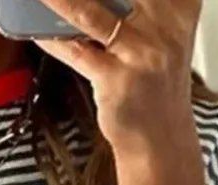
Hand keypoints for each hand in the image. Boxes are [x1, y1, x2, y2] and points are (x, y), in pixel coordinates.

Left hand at [31, 0, 201, 157]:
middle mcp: (166, 22)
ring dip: (59, 0)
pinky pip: (77, 52)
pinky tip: (36, 29)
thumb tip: (85, 1)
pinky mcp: (118, 79)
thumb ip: (147, 4)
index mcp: (181, 3)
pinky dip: (53, 39)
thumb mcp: (163, 33)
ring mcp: (142, 51)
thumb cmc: (154, 85)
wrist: (159, 139)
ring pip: (91, 12)